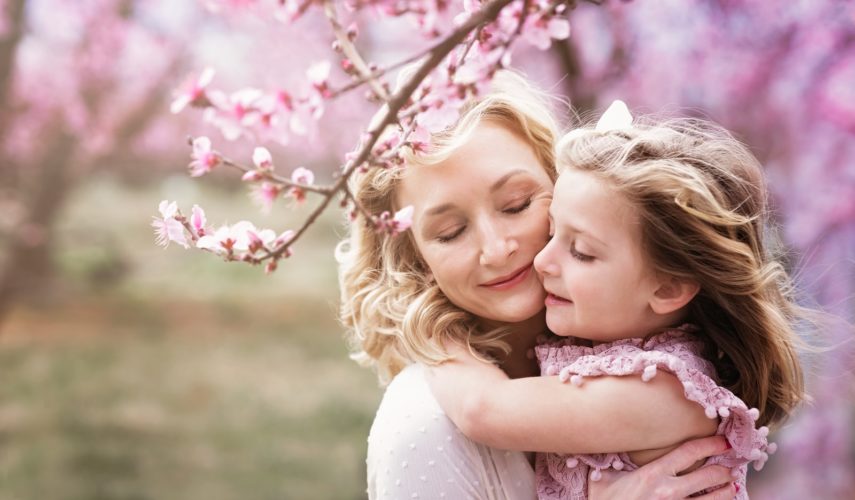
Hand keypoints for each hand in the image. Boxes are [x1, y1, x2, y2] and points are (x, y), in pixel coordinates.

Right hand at [588, 436, 735, 499]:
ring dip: (725, 492)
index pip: (689, 453)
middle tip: (731, 466)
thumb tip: (613, 446)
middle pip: (707, 477)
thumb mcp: (604, 478)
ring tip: (731, 486)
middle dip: (723, 470)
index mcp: (652, 474)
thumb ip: (613, 461)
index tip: (723, 442)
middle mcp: (668, 492)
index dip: (710, 445)